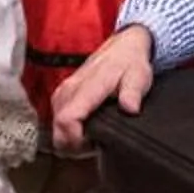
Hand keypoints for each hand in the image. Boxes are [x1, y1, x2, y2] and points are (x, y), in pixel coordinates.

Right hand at [50, 26, 154, 151]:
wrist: (122, 47)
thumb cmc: (130, 63)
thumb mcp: (139, 76)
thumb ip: (133, 92)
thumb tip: (130, 108)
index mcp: (87, 86)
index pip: (66, 119)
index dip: (75, 140)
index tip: (92, 145)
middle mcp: (69, 89)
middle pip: (57, 128)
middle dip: (73, 145)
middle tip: (94, 146)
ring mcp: (63, 92)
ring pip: (54, 127)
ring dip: (70, 138)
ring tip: (92, 138)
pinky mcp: (62, 95)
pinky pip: (56, 119)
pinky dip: (67, 130)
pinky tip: (86, 130)